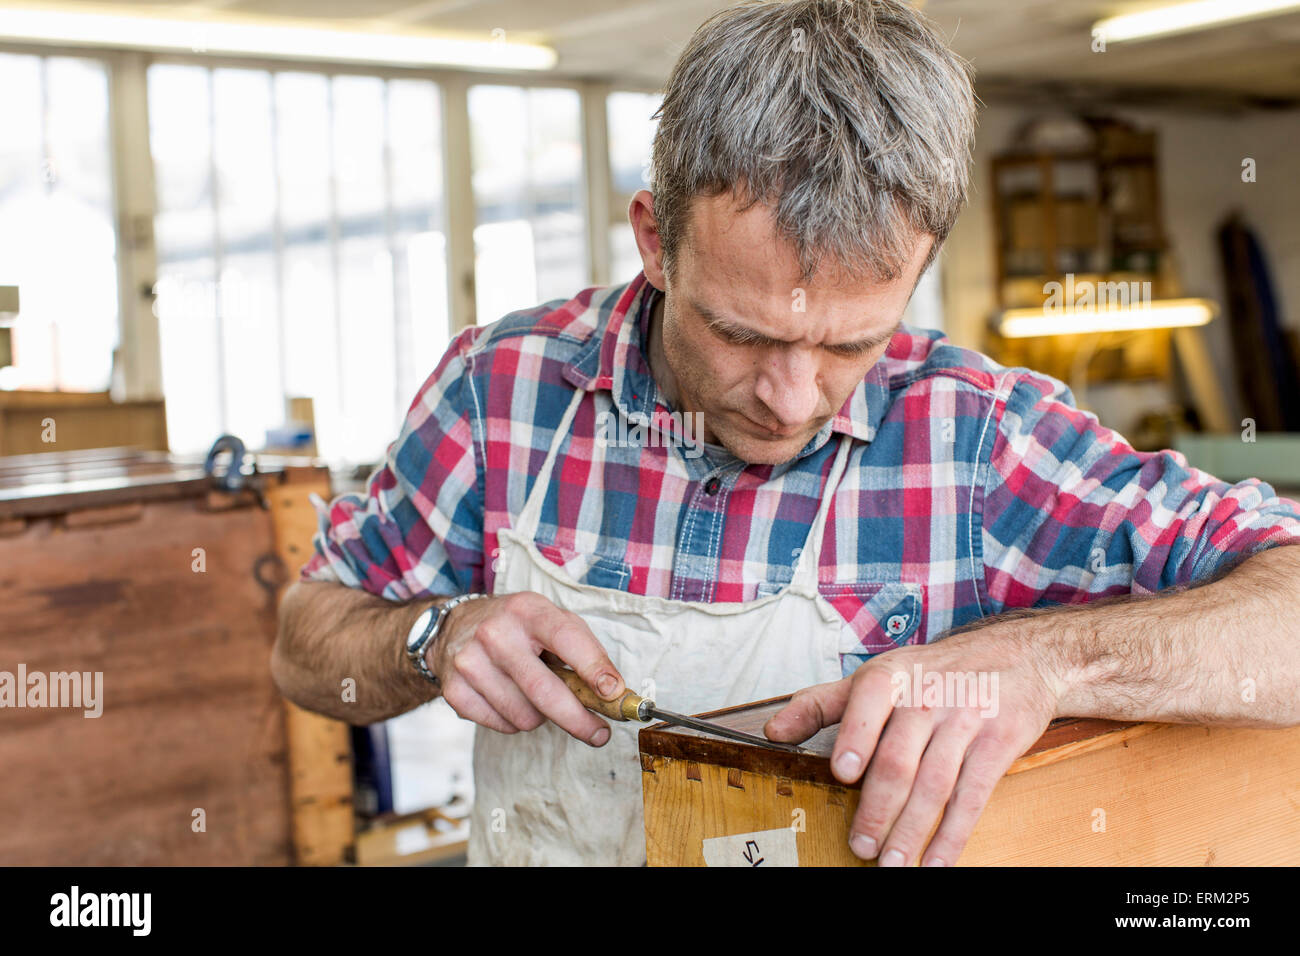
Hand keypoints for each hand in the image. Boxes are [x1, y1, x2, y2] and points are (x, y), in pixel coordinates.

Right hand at [428, 591, 624, 745]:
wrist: (454, 627)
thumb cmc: (517, 627)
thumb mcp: (550, 620)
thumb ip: (583, 650)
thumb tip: (613, 693)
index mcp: (527, 610)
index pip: (566, 638)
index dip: (594, 667)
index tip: (615, 693)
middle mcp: (495, 633)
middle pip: (544, 691)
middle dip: (579, 720)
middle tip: (599, 734)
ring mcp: (470, 662)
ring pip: (525, 716)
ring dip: (542, 717)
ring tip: (537, 697)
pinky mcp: (454, 690)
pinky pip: (502, 726)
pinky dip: (515, 722)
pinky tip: (511, 700)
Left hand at [763, 625, 1061, 865]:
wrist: (1018, 654)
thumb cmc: (932, 672)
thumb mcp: (878, 674)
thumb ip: (823, 703)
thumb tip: (774, 733)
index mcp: (891, 677)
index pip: (869, 703)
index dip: (856, 737)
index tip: (843, 772)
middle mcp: (928, 696)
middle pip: (900, 759)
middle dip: (878, 808)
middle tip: (861, 845)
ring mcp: (966, 720)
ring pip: (935, 784)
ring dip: (912, 830)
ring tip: (891, 864)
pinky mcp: (999, 743)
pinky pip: (974, 796)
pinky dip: (954, 834)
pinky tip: (937, 862)